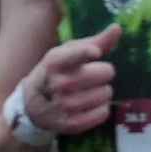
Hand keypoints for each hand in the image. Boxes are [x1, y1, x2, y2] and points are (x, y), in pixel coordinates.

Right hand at [27, 21, 121, 139]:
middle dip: (102, 73)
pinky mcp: (73, 123)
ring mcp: (66, 105)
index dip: (87, 52)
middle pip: (104, 73)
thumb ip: (95, 41)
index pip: (74, 55)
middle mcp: (59, 84)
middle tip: (92, 77)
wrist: (32, 106)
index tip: (95, 53)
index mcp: (55, 62)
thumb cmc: (55, 73)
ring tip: (89, 92)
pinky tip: (89, 106)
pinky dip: (101, 109)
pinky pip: (103, 112)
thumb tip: (118, 27)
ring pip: (106, 93)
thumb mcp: (67, 53)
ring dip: (102, 92)